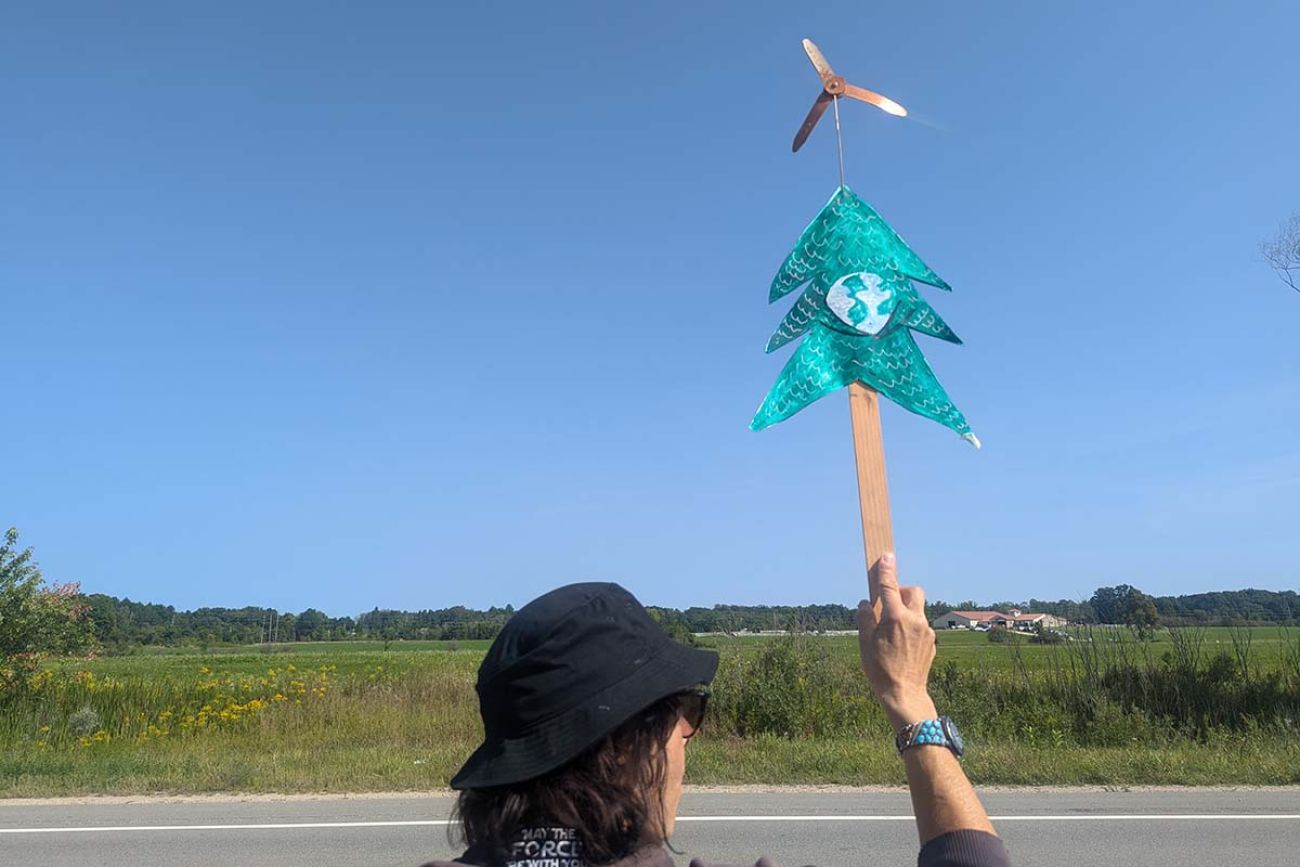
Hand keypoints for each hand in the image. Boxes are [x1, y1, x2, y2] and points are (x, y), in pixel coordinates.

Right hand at [857, 552, 937, 729]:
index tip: (886, 556)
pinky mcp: (932, 642)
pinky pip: (921, 625)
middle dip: (901, 591)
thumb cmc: (880, 670)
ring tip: (891, 629)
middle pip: (913, 591)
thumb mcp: (864, 643)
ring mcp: (926, 631)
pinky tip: (900, 643)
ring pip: (918, 609)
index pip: (890, 586)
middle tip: (888, 603)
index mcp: (896, 618)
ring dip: (906, 610)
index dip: (886, 570)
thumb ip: (865, 618)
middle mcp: (915, 620)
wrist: (905, 695)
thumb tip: (866, 603)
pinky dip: (911, 626)